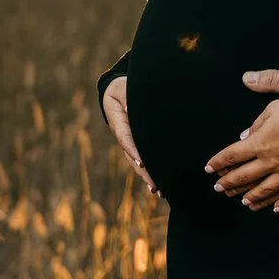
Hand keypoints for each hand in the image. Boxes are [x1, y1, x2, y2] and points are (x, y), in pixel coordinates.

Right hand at [101, 75, 158, 199]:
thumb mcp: (124, 90)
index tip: (142, 162)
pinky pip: (143, 158)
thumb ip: (129, 98)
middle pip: (132, 156)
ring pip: (137, 161)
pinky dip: (150, 171)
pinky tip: (159, 185)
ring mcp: (129, 140)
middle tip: (155, 185)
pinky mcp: (137, 142)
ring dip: (147, 176)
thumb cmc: (124, 88)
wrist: (119, 89)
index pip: (126, 138)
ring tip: (159, 191)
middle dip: (144, 171)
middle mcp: (123, 134)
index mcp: (119, 121)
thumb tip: (133, 107)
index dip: (133, 151)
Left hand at [205, 69, 278, 214]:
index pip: (234, 154)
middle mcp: (272, 160)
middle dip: (230, 183)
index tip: (209, 168)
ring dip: (253, 197)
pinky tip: (278, 209)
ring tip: (244, 202)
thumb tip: (245, 106)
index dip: (220, 162)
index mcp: (262, 140)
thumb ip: (264, 94)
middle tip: (219, 189)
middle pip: (246, 175)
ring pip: (267, 189)